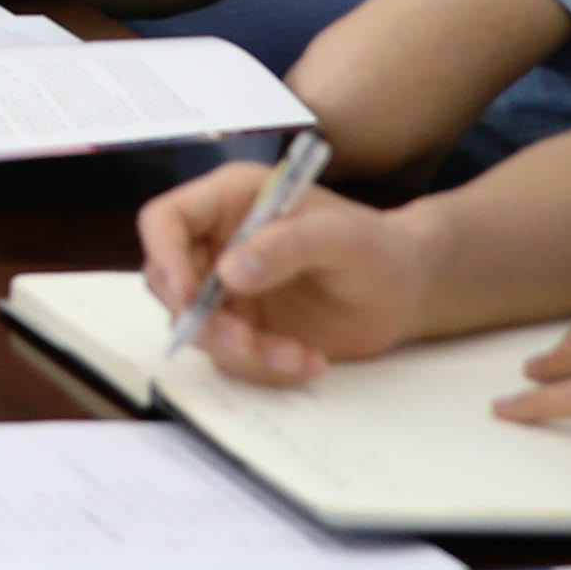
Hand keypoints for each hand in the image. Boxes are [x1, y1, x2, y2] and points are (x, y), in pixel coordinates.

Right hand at [127, 160, 434, 386]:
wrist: (406, 291)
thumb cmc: (378, 246)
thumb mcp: (343, 238)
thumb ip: (288, 244)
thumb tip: (229, 271)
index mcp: (232, 201)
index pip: (165, 219)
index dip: (164, 255)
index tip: (188, 295)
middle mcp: (219, 244)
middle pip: (167, 282)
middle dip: (201, 320)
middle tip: (245, 340)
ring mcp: (228, 291)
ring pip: (198, 329)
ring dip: (241, 352)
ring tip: (297, 357)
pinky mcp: (245, 329)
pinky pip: (232, 358)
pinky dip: (266, 368)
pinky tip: (309, 362)